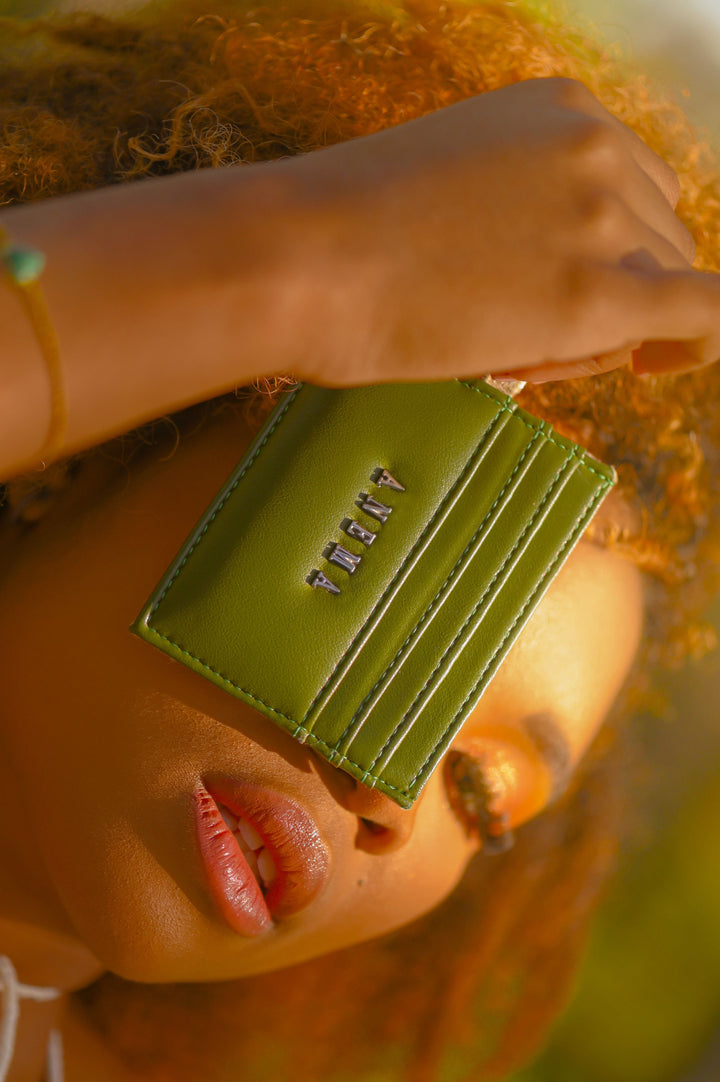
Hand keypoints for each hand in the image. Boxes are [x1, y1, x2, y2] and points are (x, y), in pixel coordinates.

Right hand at [288, 77, 717, 384]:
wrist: (301, 260)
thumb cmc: (341, 236)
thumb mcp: (449, 186)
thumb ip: (517, 212)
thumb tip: (547, 277)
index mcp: (559, 110)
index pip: (629, 189)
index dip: (607, 248)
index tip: (565, 286)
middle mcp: (597, 148)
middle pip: (656, 238)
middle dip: (616, 289)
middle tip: (533, 338)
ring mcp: (602, 219)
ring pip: (663, 287)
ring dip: (613, 328)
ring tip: (519, 351)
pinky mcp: (599, 294)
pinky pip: (706, 314)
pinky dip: (703, 341)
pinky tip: (668, 363)